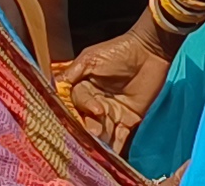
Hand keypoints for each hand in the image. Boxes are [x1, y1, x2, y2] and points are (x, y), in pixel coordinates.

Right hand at [55, 26, 172, 145]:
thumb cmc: (119, 51)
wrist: (150, 50)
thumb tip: (54, 87)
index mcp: (82, 89)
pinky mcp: (128, 120)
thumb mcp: (90, 58)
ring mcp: (110, 114)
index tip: (95, 110)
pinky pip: (119, 137)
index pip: (76, 103)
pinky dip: (115, 147)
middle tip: (96, 133)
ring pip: (101, 132)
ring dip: (100, 141)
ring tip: (103, 145)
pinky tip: (112, 156)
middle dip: (89, 128)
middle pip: (86, 121)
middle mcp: (93, 104)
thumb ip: (72, 73)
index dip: (84, 107)